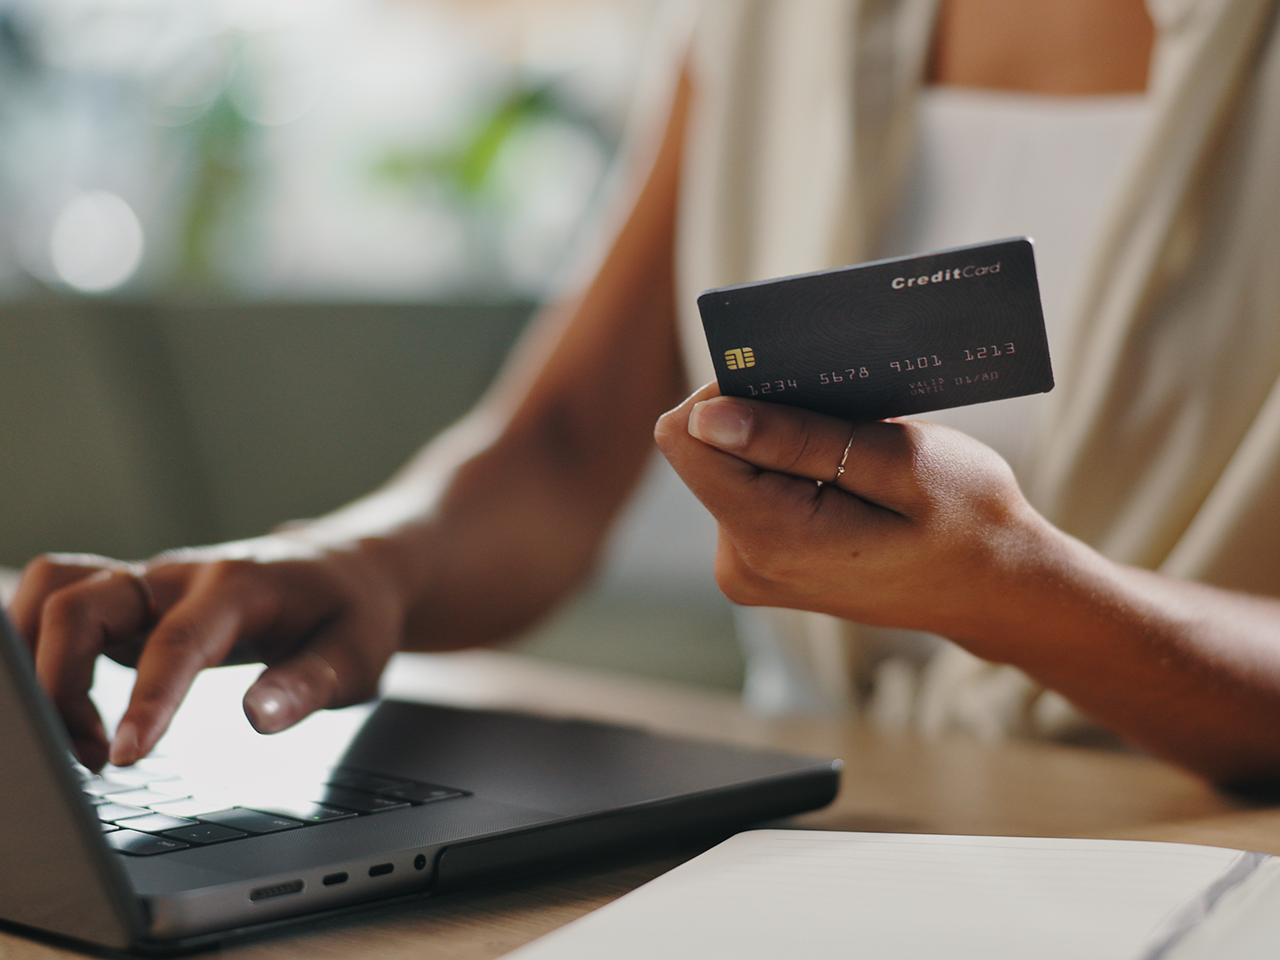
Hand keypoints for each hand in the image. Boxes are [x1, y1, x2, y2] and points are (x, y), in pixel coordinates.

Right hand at [9, 535, 404, 769]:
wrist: (348, 569)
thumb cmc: (352, 614)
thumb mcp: (358, 654)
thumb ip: (311, 683)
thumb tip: (257, 718)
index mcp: (240, 586)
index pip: (178, 641)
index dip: (147, 700)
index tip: (122, 756)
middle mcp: (182, 576)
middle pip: (82, 604)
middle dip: (61, 683)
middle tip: (95, 758)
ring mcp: (151, 585)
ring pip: (57, 592)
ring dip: (40, 661)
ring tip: (77, 735)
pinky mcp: (135, 603)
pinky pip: (63, 604)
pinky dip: (40, 646)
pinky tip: (65, 704)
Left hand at [654, 384, 1056, 646]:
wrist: (993, 589)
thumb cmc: (966, 522)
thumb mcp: (899, 464)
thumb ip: (798, 438)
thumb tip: (706, 416)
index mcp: (770, 538)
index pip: (687, 437)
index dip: (731, 393)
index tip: (795, 387)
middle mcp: (740, 562)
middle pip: (705, 451)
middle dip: (766, 420)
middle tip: (843, 423)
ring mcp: (746, 568)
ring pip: (728, 467)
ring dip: (784, 445)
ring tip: (855, 456)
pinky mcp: (758, 563)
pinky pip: (749, 492)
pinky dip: (790, 470)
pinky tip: (845, 477)